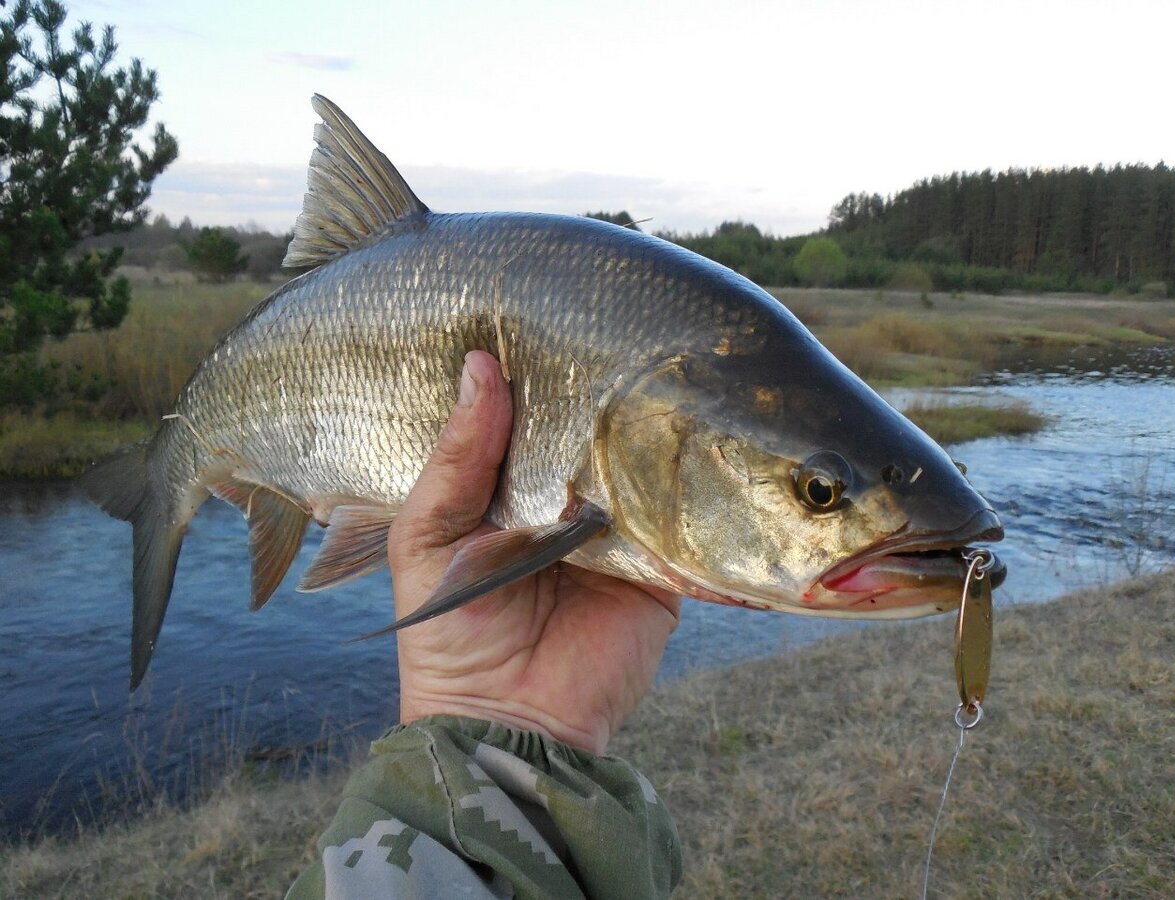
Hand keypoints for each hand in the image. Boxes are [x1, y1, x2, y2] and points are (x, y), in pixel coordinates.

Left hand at [387, 351, 681, 753]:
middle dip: (596, 395)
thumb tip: (480, 366)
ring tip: (659, 363)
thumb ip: (458, 459)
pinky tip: (690, 436)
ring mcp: (617, 533)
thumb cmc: (447, 634)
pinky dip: (682, 487)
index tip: (546, 317)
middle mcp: (565, 504)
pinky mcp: (660, 567)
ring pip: (637, 467)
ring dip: (644, 432)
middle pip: (587, 437)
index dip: (532, 376)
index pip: (526, 420)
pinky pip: (677, 517)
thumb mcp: (427, 537)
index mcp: (507, 492)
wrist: (504, 724)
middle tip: (613, 326)